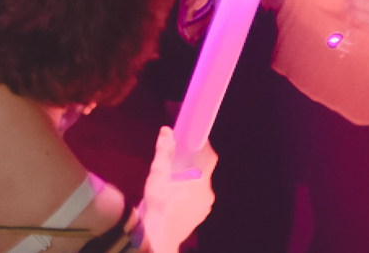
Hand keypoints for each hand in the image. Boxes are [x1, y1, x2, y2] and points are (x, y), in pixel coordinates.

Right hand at [138, 125, 214, 252]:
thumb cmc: (158, 205)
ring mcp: (205, 206)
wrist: (158, 237)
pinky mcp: (200, 216)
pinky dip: (189, 190)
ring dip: (190, 177)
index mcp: (200, 181)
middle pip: (204, 170)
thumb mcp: (158, 175)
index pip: (210, 156)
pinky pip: (198, 197)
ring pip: (200, 184)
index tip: (192, 136)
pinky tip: (174, 193)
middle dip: (192, 161)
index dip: (204, 144)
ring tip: (172, 175)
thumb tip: (167, 131)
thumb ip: (164, 152)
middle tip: (177, 155)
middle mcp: (207, 193)